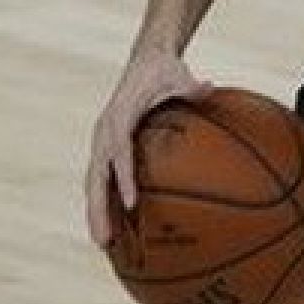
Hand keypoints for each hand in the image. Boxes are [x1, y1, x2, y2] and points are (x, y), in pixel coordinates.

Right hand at [84, 46, 212, 247]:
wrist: (145, 60)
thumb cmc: (165, 71)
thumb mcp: (178, 75)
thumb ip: (191, 86)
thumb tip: (209, 86)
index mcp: (120, 115)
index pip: (119, 150)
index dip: (123, 177)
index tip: (130, 204)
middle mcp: (105, 131)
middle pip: (96, 175)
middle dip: (98, 208)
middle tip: (104, 241)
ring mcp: (103, 141)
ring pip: (94, 182)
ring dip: (95, 211)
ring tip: (103, 244)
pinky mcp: (106, 147)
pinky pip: (102, 178)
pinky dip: (103, 201)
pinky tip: (112, 226)